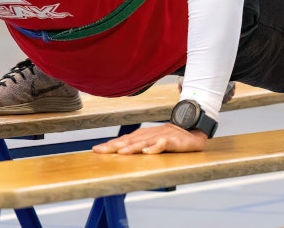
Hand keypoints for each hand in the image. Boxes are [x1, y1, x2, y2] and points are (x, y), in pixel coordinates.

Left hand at [92, 123, 206, 154]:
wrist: (188, 130)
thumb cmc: (166, 137)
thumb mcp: (149, 141)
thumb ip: (136, 145)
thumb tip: (118, 151)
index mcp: (140, 136)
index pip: (122, 140)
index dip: (109, 145)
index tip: (95, 150)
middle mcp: (146, 136)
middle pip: (128, 141)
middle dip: (113, 146)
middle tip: (99, 151)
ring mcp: (158, 137)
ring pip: (142, 143)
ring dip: (131, 148)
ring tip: (120, 153)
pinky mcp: (170, 141)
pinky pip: (161, 144)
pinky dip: (154, 148)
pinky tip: (147, 152)